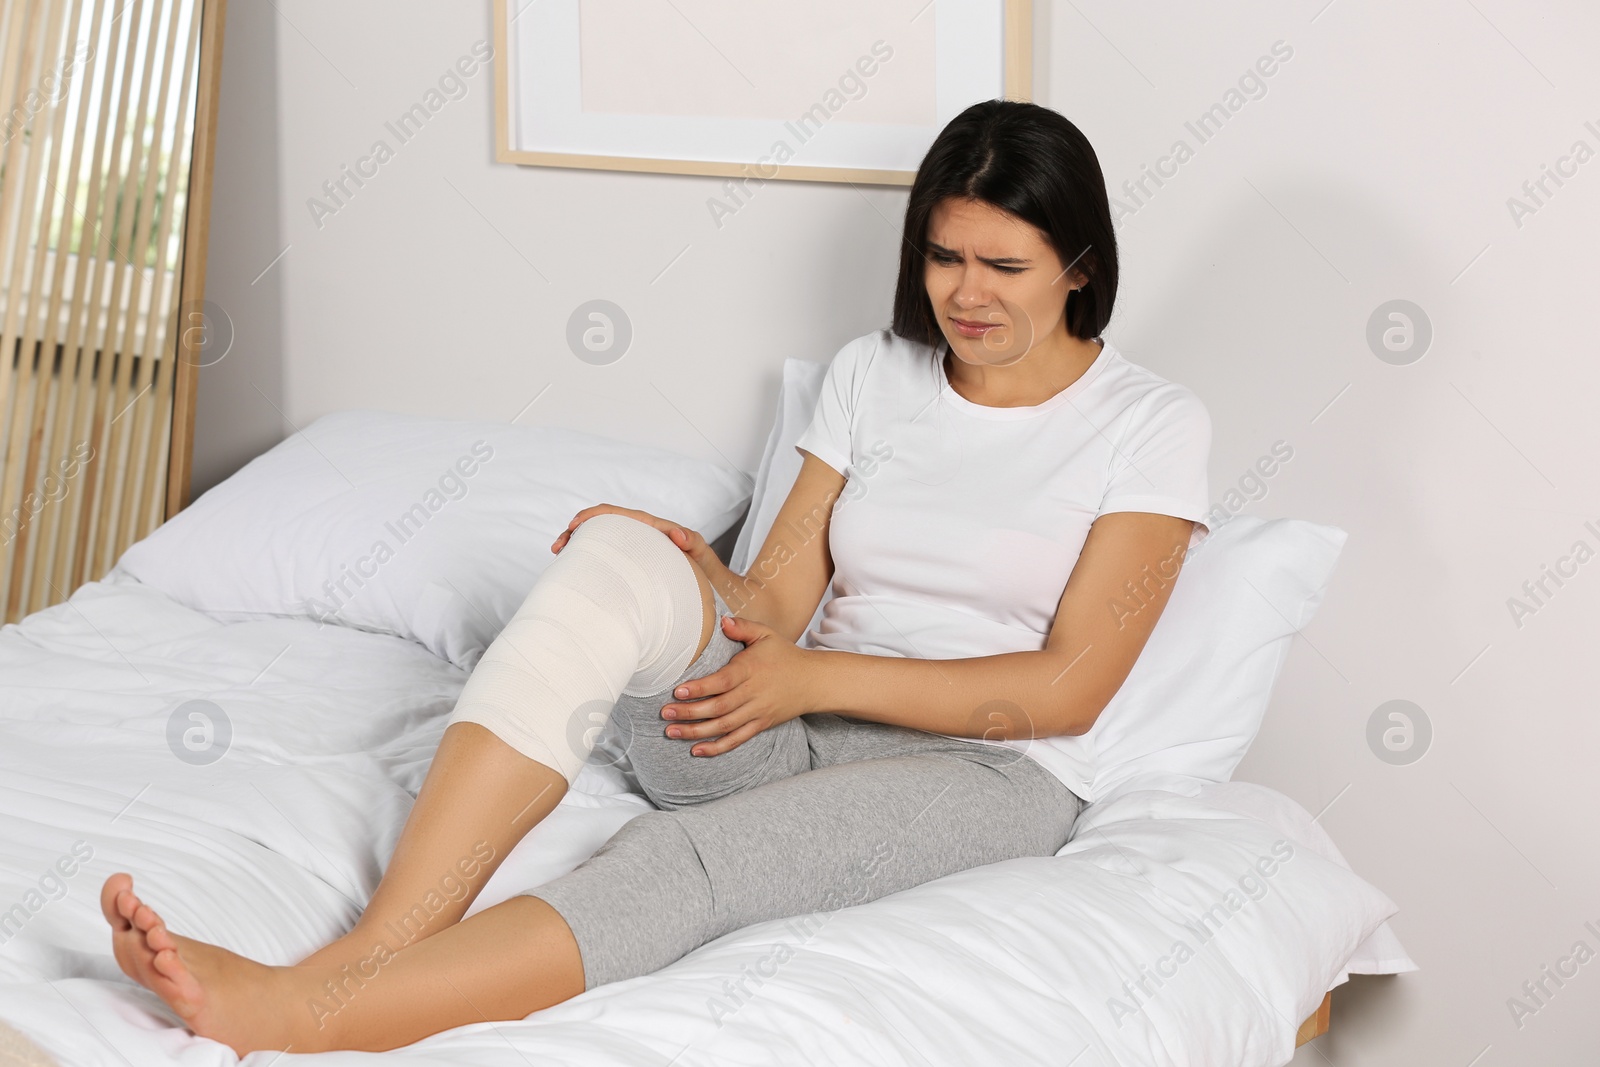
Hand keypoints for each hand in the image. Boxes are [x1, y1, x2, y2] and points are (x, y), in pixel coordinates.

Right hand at [550, 503, 715, 571]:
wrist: (717, 594)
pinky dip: (591, 560)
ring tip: (561, 555)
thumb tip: (677, 533)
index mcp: (655, 531)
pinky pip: (608, 558)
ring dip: (580, 545)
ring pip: (602, 542)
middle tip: (559, 546)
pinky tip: (577, 571)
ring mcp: (637, 552)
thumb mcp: (704, 557)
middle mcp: (643, 538)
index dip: (595, 516)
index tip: (575, 525)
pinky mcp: (634, 568)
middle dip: (577, 530)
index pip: (621, 516)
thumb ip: (694, 542)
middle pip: (604, 525)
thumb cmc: (710, 574)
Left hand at [660, 616, 817, 756]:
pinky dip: (717, 747)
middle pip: (718, 707)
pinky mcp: (761, 725)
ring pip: (724, 726)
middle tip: (665, 714)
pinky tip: (696, 750)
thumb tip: (721, 621)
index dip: (700, 688)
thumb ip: (743, 627)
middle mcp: (753, 693)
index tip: (678, 691)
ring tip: (671, 732)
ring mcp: (757, 712)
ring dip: (696, 732)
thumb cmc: (785, 655)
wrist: (814, 681)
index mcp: (751, 669)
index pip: (723, 681)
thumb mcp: (766, 634)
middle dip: (689, 712)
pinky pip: (737, 739)